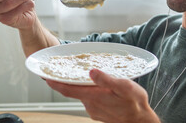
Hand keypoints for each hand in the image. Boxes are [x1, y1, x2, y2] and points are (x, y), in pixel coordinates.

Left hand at [46, 69, 160, 122]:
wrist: (140, 121)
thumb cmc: (134, 103)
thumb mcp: (124, 86)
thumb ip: (106, 80)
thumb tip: (92, 72)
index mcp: (94, 96)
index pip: (68, 90)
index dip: (55, 83)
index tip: (45, 76)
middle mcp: (90, 104)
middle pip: (72, 91)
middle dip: (66, 81)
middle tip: (62, 69)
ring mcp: (94, 110)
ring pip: (81, 95)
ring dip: (78, 86)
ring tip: (80, 74)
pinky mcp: (99, 112)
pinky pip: (88, 99)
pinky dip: (87, 91)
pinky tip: (94, 86)